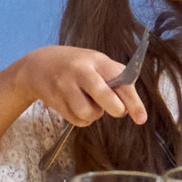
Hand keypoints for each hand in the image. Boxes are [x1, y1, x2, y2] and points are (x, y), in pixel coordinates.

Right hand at [16, 46, 148, 127]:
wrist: (39, 65)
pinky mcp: (55, 100)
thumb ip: (116, 80)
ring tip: (90, 103)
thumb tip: (132, 106)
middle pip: (104, 97)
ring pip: (88, 113)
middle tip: (117, 110)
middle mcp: (81, 71)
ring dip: (94, 114)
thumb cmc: (78, 66)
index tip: (141, 119)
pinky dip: (82, 119)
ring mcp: (66, 86)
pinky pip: (76, 120)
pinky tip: (76, 105)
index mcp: (98, 61)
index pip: (121, 82)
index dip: (133, 102)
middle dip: (115, 109)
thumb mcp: (97, 64)